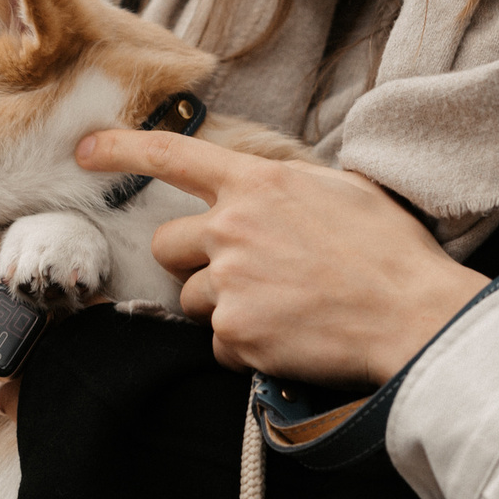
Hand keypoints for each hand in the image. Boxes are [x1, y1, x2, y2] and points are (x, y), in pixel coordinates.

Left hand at [74, 130, 489, 382]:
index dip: (120, 149)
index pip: (172, 155)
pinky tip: (290, 340)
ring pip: (194, 300)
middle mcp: (233, 227)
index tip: (84, 151)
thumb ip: (293, 188)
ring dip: (227, 308)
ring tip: (285, 310)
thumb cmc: (393, 253)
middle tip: (243, 274)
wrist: (414, 315)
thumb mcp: (346, 191)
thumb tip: (274, 194)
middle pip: (169, 244)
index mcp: (259, 183)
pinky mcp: (238, 334)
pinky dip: (247, 348)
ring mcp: (231, 283)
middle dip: (194, 261)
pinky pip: (219, 344)